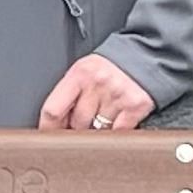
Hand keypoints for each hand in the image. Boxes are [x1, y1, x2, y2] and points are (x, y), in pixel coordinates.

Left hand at [39, 53, 156, 132]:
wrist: (143, 56)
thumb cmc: (107, 68)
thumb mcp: (82, 72)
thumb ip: (67, 94)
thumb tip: (52, 123)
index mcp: (79, 74)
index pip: (54, 109)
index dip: (48, 127)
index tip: (48, 136)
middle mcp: (98, 83)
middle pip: (77, 123)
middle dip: (77, 128)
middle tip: (82, 122)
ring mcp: (118, 95)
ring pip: (98, 130)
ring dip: (98, 129)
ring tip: (103, 115)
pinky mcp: (136, 105)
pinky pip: (118, 132)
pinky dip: (115, 131)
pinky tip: (117, 120)